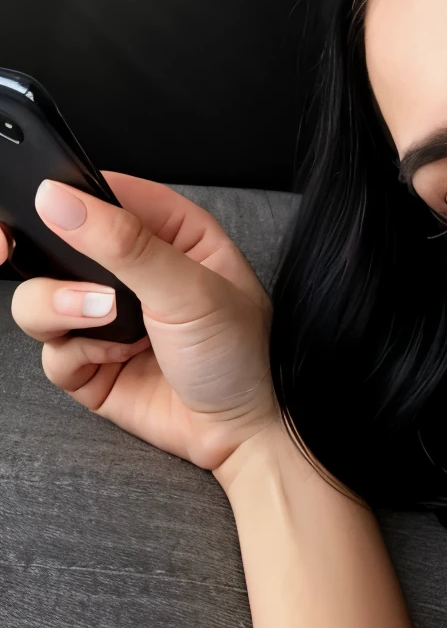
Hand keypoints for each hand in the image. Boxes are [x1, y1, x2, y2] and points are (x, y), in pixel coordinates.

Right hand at [1, 173, 283, 478]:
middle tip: (26, 256)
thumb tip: (63, 202)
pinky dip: (75, 355)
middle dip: (44, 255)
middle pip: (58, 243)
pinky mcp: (89, 362)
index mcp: (169, 233)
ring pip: (39, 296)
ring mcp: (105, 317)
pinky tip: (117, 359)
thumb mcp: (190, 290)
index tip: (46, 200)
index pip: (105, 193)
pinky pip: (49, 350)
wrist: (238, 435)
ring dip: (61, 307)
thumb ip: (126, 244)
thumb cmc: (237, 355)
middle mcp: (132, 270)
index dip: (70, 195)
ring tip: (105, 318)